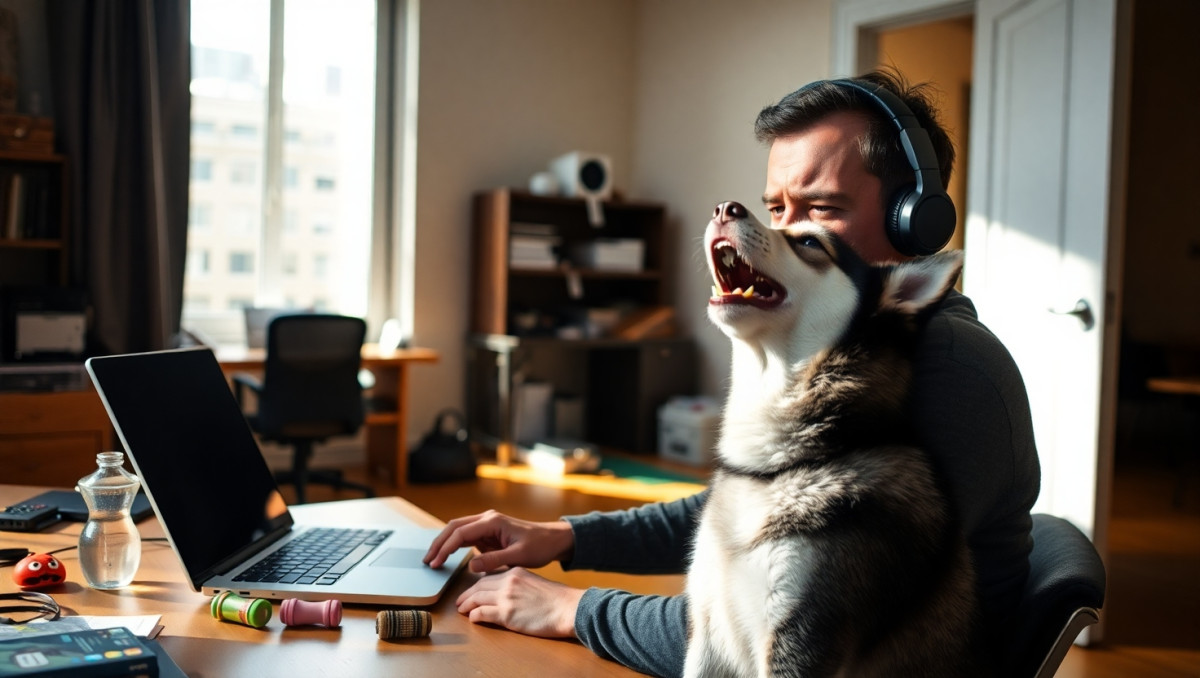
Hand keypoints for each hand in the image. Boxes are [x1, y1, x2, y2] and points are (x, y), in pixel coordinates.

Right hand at [424, 510, 574, 572]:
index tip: (435, 563)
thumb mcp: (519, 556)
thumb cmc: (539, 546)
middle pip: (454, 527)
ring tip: (431, 559)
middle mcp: (486, 519)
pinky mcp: (488, 532)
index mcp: (492, 521)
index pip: (460, 533)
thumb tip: (471, 566)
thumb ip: (495, 560)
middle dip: (438, 543)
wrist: (552, 540)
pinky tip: (445, 556)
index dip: (445, 548)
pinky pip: (465, 537)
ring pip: (457, 530)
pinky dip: (453, 545)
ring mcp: (486, 524)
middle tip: (426, 561)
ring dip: (443, 543)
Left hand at [456, 567, 583, 637]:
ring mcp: (506, 597)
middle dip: (467, 593)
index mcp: (516, 572)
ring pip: (476, 598)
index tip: (473, 590)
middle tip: (461, 600)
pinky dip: (474, 616)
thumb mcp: (535, 583)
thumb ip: (519, 584)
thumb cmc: (556, 600)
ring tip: (462, 609)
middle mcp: (508, 581)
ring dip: (466, 604)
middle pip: (479, 586)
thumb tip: (508, 592)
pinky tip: (473, 618)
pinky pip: (481, 613)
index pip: (490, 577)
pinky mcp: (506, 614)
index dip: (478, 584)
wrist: (567, 608)